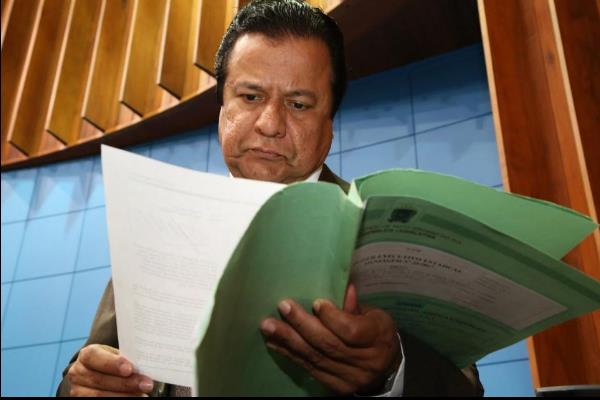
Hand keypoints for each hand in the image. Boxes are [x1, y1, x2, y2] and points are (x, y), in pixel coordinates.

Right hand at [67, 344, 153, 396]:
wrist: (97, 374)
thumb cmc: (111, 362)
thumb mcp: (115, 356)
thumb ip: (125, 359)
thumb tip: (144, 366)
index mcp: (87, 355)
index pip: (95, 356)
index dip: (112, 363)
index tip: (130, 369)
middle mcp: (78, 372)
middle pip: (101, 379)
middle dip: (126, 383)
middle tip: (147, 384)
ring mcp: (78, 390)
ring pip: (100, 396)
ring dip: (124, 396)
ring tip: (142, 395)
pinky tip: (133, 399)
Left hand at [260, 284, 400, 394]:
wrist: (386, 368)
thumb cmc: (376, 332)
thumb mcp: (374, 315)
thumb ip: (355, 305)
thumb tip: (343, 286)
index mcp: (378, 337)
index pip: (351, 331)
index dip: (332, 317)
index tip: (315, 302)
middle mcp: (365, 361)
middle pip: (328, 344)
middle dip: (302, 325)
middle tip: (283, 307)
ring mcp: (350, 378)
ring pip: (315, 357)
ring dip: (288, 340)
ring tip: (268, 326)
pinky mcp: (336, 386)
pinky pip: (310, 369)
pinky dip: (290, 354)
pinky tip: (275, 343)